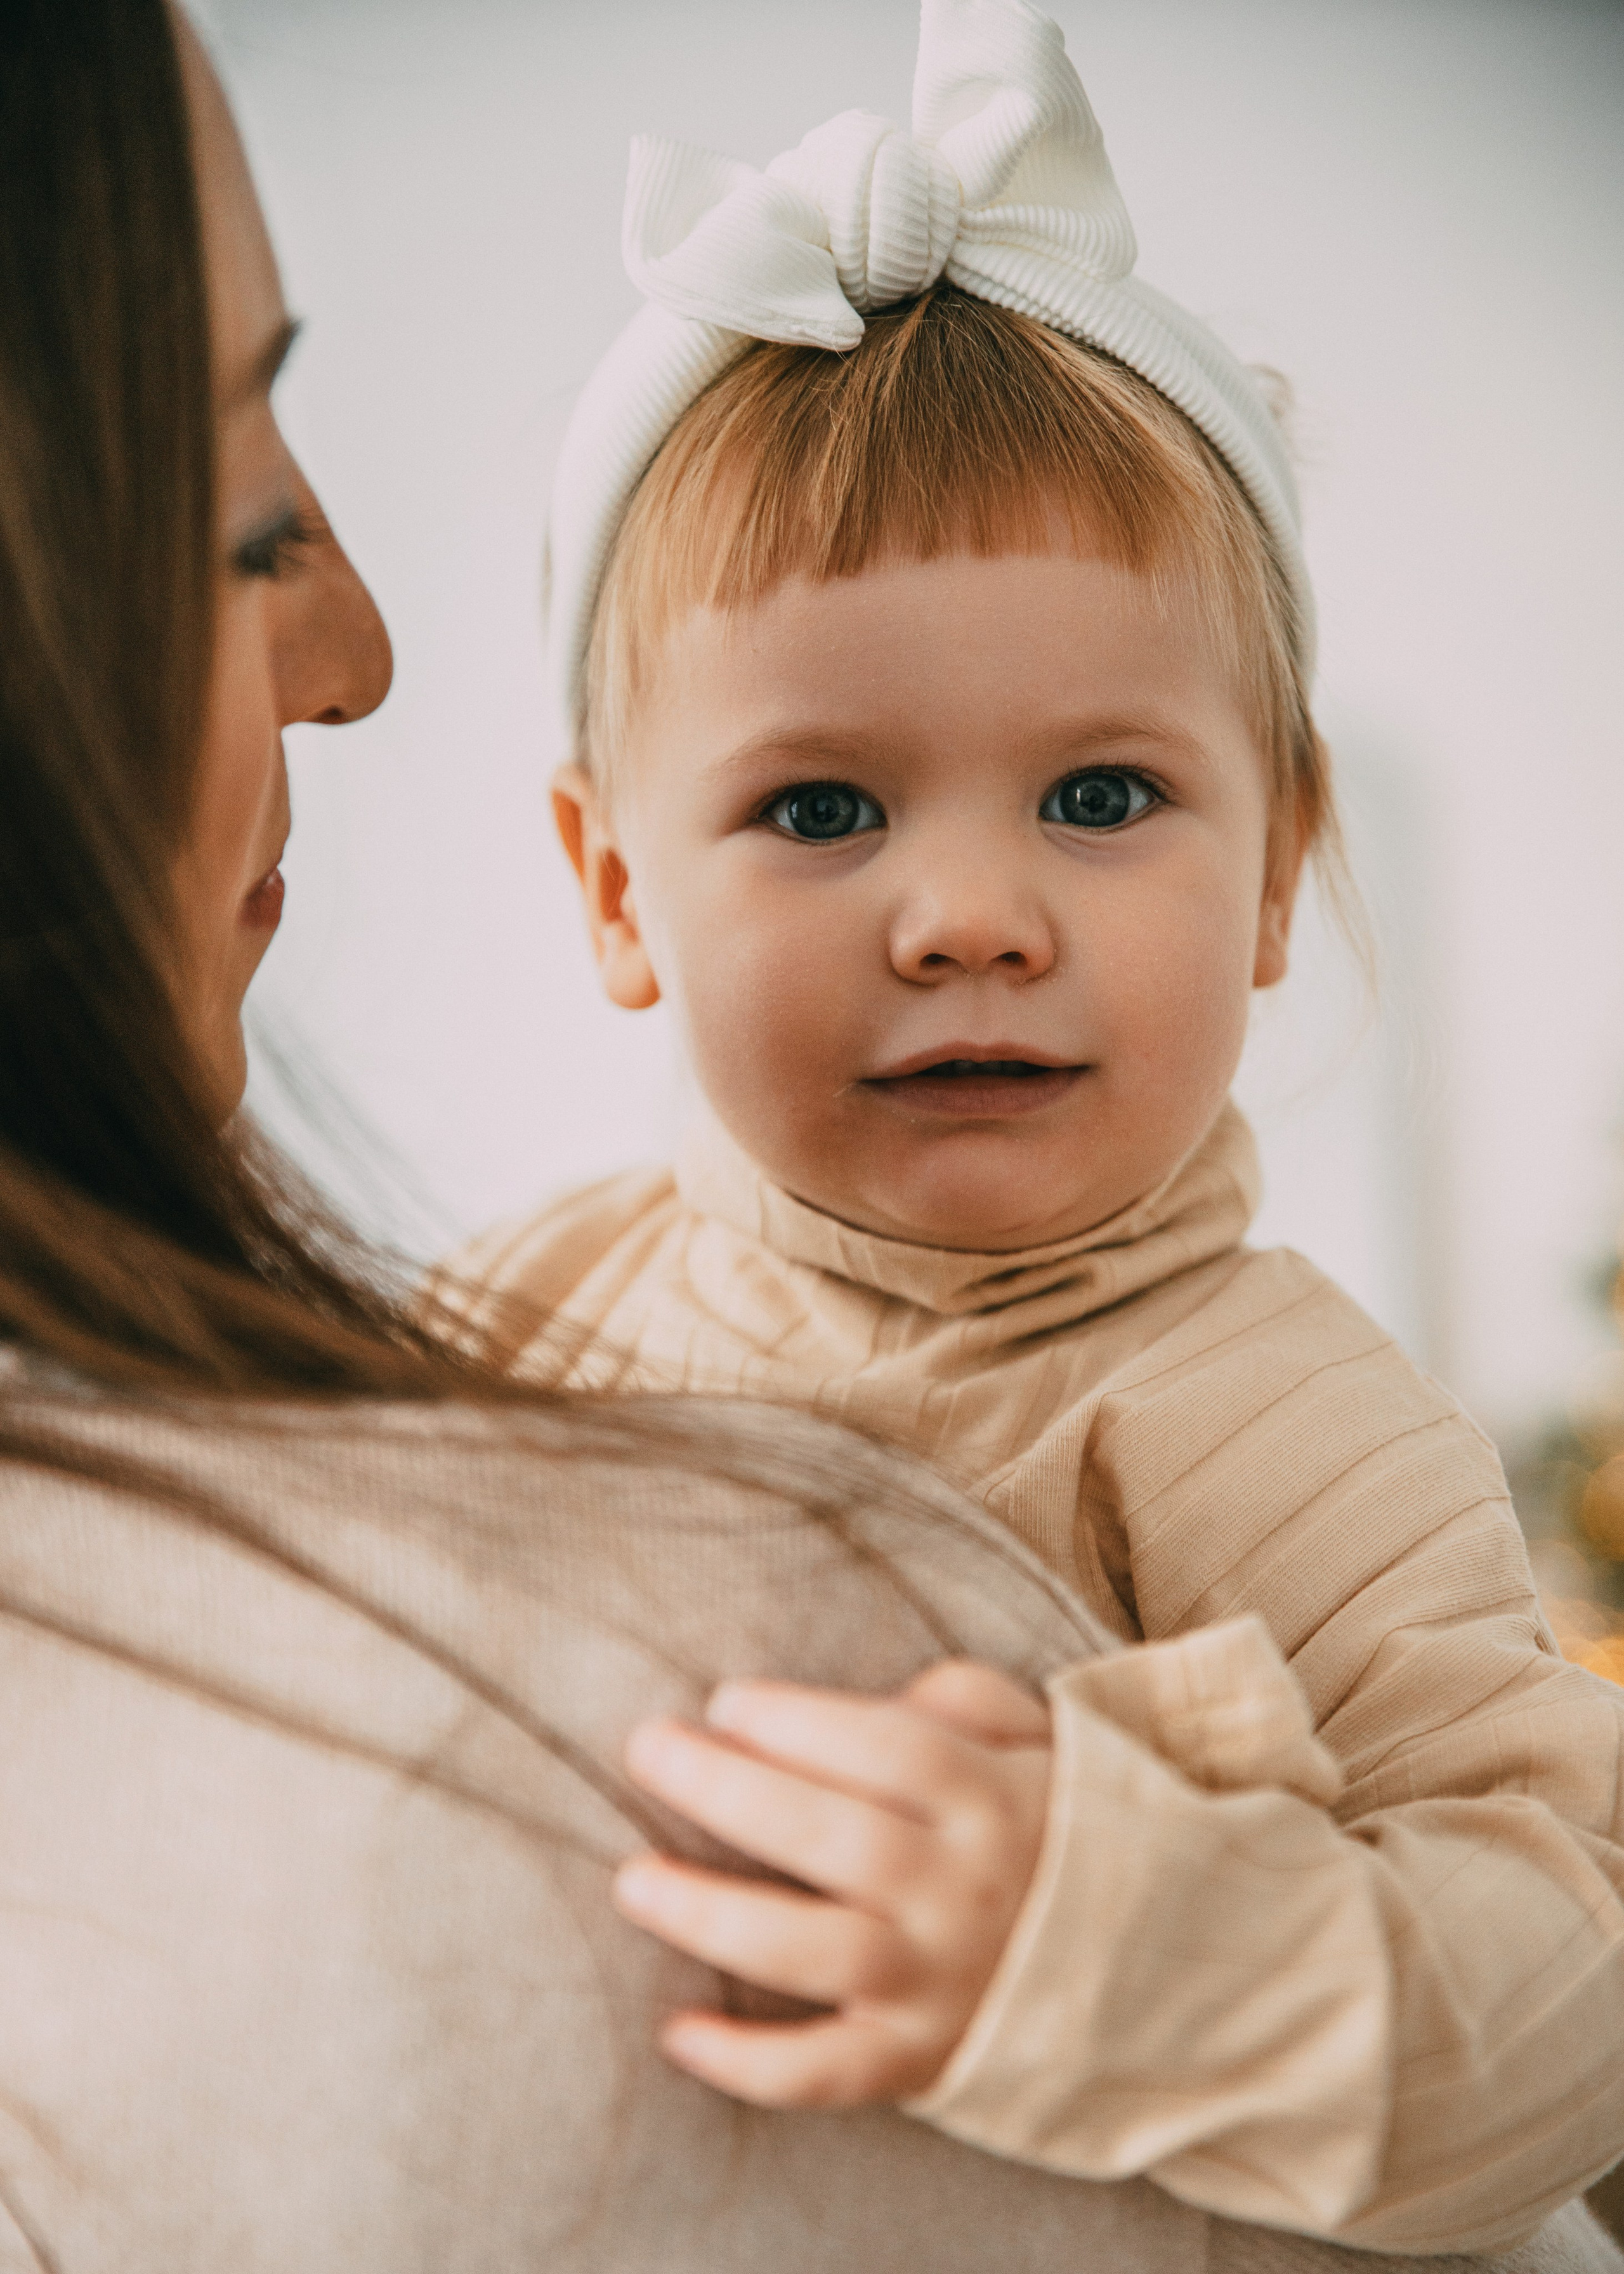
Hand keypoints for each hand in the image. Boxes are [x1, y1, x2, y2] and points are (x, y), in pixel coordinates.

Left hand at [611, 1659, 1051, 2106]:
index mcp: (993, 1800)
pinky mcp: (916, 2065)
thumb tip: (880, 1696)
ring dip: (713, 1916)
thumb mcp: (1035, 1743)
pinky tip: (674, 2032)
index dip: (797, 1722)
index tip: (723, 1701)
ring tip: (631, 1880)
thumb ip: (961, 1701)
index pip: (888, 1749)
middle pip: (836, 1838)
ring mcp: (938, 1985)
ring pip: (814, 1953)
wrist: (1153, 1971)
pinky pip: (824, 2073)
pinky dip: (746, 2063)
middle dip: (729, 1791)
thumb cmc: (1055, 1829)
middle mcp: (965, 1894)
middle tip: (645, 1749)